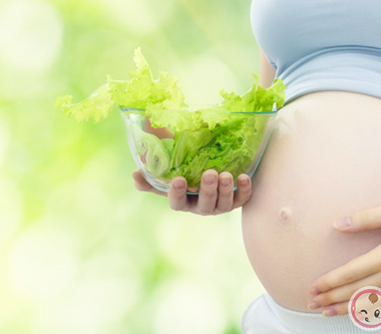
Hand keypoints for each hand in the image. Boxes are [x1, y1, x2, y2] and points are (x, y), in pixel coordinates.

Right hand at [132, 169, 251, 214]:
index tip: (179, 180)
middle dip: (207, 190)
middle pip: (204, 204)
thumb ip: (151, 178)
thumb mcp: (168, 177)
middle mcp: (202, 207)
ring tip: (226, 175)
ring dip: (226, 189)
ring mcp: (220, 205)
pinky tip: (244, 176)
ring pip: (224, 204)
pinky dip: (245, 189)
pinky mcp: (237, 200)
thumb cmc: (187, 176)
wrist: (214, 172)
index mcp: (184, 201)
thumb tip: (135, 174)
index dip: (177, 194)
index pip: (177, 203)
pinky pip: (242, 199)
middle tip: (209, 173)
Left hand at [307, 201, 380, 316]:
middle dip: (331, 298)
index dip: (329, 282)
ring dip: (346, 308)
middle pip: (356, 292)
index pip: (350, 273)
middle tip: (311, 303)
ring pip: (371, 303)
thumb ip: (364, 218)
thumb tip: (338, 224)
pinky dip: (371, 311)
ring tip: (327, 312)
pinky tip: (360, 312)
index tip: (313, 287)